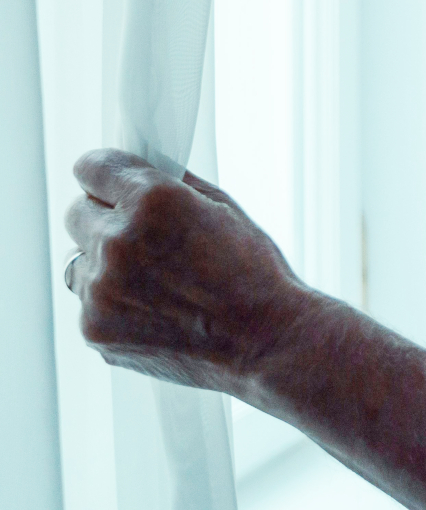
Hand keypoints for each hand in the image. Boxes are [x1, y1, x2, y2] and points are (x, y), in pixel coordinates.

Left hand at [64, 148, 320, 396]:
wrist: (263, 342)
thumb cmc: (254, 276)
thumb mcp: (225, 210)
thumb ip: (175, 187)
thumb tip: (144, 173)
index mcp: (154, 201)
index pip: (93, 167)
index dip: (105, 174)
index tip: (107, 182)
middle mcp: (118, 240)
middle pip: (76, 213)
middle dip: (104, 218)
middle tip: (141, 236)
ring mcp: (100, 289)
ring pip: (79, 262)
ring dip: (105, 264)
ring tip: (153, 281)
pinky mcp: (93, 327)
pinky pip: (88, 303)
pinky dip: (113, 303)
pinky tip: (154, 309)